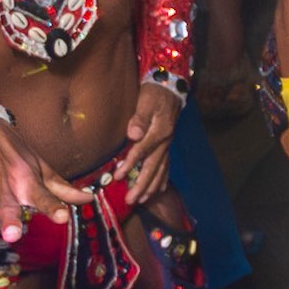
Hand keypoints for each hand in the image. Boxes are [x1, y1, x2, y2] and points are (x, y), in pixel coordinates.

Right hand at [0, 115, 54, 244]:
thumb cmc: (11, 148)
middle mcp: (1, 187)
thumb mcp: (38, 164)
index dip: (53, 206)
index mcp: (25, 180)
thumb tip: (89, 200)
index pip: (43, 195)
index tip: (62, 216)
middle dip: (10, 218)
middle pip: (7, 205)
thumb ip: (60, 186)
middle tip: (13, 234)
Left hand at [116, 82, 179, 206]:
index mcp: (159, 131)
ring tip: (142, 200)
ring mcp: (167, 145)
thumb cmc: (154, 94)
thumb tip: (133, 134)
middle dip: (142, 185)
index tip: (117, 176)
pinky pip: (166, 166)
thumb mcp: (146, 101)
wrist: (170, 88)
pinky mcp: (166, 145)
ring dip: (151, 186)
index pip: (143, 151)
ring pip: (161, 169)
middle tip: (131, 200)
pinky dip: (162, 179)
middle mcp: (165, 141)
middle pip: (153, 167)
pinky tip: (158, 189)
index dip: (130, 164)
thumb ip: (139, 117)